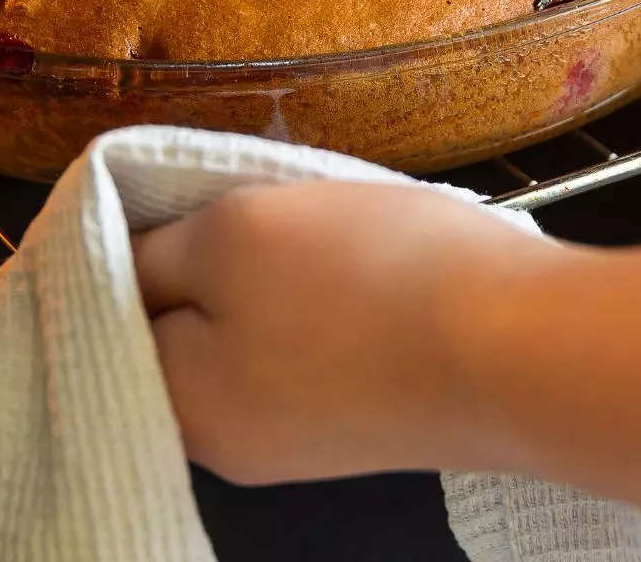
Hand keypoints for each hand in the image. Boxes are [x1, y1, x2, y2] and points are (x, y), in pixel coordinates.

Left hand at [132, 181, 566, 483]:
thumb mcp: (234, 232)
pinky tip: (368, 265)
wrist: (527, 349)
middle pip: (189, 329)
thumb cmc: (365, 282)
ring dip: (277, 277)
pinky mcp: (378, 421)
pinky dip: (331, 302)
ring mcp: (311, 441)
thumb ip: (156, 251)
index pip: (113, 313)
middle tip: (255, 201)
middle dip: (213, 262)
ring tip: (322, 225)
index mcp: (180, 408)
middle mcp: (233, 446)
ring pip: (258, 333)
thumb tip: (124, 268)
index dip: (135, 241)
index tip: (172, 192)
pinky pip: (321, 348)